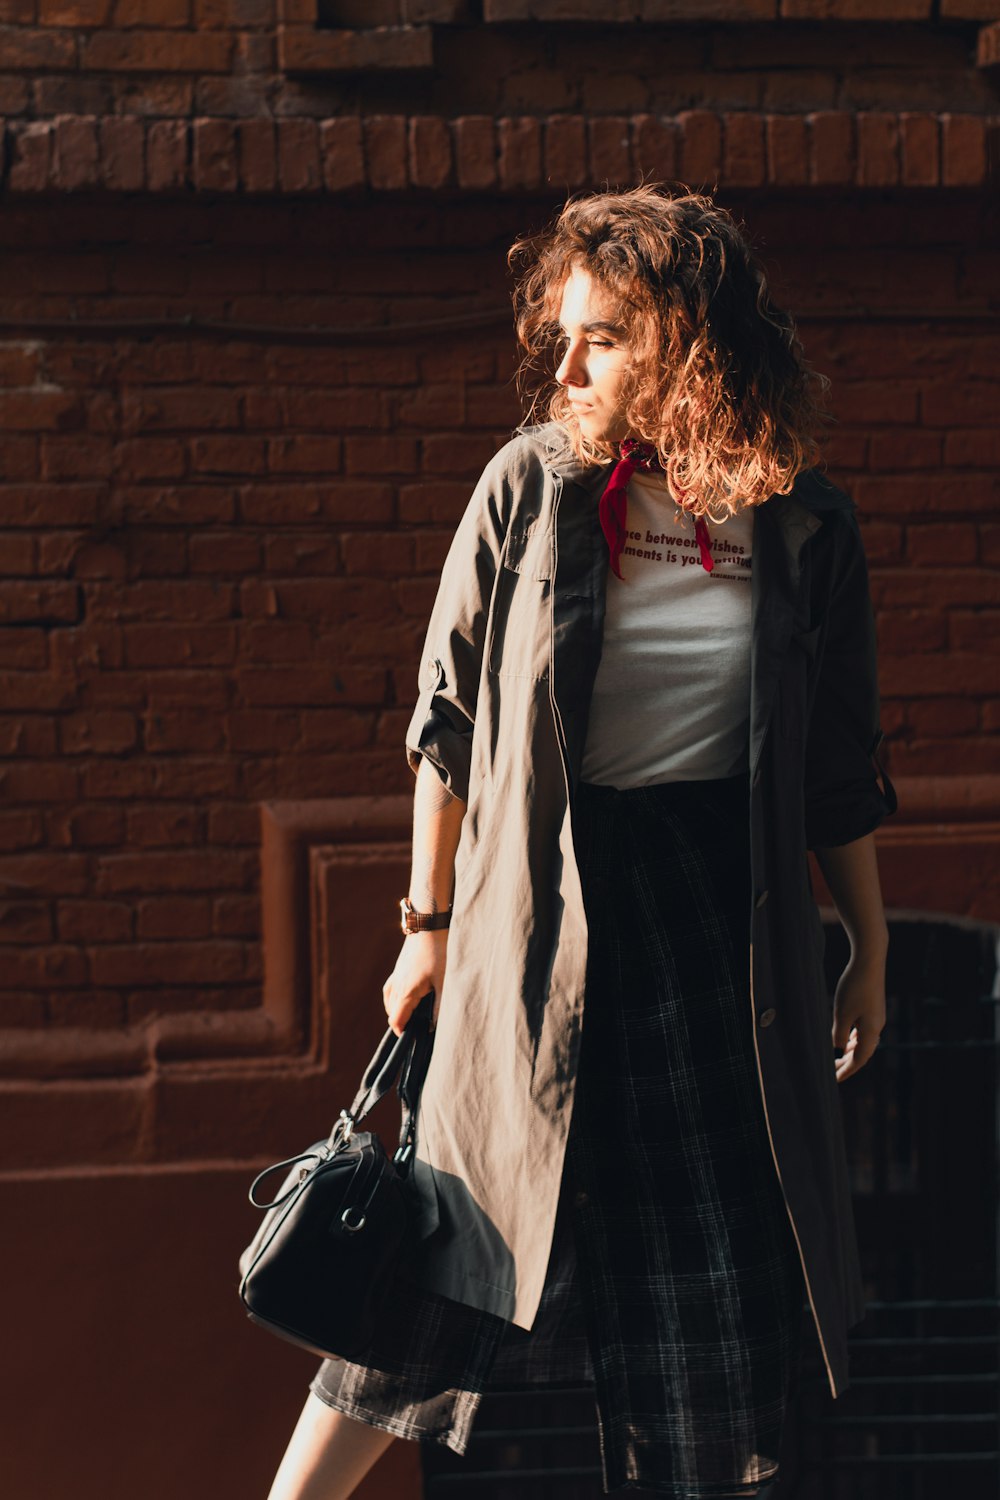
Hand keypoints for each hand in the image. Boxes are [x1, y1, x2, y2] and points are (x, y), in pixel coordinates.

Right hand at [382, 929, 448, 1036]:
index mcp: (405, 992)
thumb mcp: (444, 982)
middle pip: (392, 1014)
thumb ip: (439, 1007)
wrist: (429, 924)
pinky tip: (412, 997)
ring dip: (400, 1011)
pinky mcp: (398, 969)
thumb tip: (433, 1028)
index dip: (403, 1033)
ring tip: (418, 1013)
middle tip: (422, 1026)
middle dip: (403, 1023)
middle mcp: (395, 986)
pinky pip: (391, 991)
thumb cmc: (439, 952)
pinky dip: (398, 999)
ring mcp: (395, 976)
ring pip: (390, 1002)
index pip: (396, 1021)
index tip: (415, 1039)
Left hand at [831, 950, 885, 1082]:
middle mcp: (877, 1027)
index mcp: (871, 1032)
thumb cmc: (854, 987)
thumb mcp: (841, 1014)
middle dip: (848, 1064)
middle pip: (863, 1053)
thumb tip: (838, 1049)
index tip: (834, 1080)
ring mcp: (877, 1017)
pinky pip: (865, 1030)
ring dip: (851, 1051)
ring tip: (839, 1059)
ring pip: (864, 1042)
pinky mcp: (874, 1007)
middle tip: (833, 1072)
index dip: (846, 1071)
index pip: (858, 1060)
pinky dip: (855, 1038)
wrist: (870, 961)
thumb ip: (838, 1034)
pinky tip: (847, 1037)